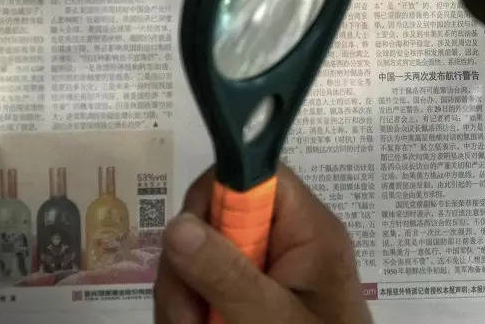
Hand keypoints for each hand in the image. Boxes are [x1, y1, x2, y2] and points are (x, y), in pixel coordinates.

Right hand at [154, 165, 371, 323]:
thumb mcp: (272, 319)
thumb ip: (227, 275)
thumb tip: (177, 224)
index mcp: (307, 229)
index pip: (256, 175)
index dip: (213, 195)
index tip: (185, 240)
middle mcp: (285, 241)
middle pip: (212, 222)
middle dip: (186, 272)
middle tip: (189, 320)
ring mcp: (263, 271)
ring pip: (196, 263)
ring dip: (183, 305)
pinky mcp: (247, 298)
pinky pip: (202, 293)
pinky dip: (191, 318)